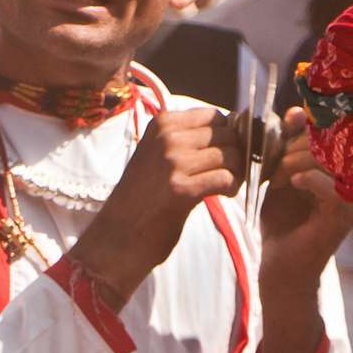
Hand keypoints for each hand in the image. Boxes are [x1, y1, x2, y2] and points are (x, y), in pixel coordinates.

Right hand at [67, 108, 242, 298]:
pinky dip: (232, 188)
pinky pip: (226, 178)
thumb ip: (187, 140)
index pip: (215, 116)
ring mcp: (173, 162)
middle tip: (231, 173)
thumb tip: (233, 128)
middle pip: (227, 134)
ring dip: (237, 173)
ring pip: (230, 155)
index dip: (229, 135)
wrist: (116, 236)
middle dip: (237, 154)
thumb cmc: (142, 198)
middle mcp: (166, 137)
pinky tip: (223, 195)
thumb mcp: (158, 155)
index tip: (227, 154)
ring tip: (226, 186)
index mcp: (161, 124)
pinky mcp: (182, 190)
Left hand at [255, 108, 345, 352]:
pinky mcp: (344, 218)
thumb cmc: (283, 222)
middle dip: (296, 144)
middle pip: (332, 140)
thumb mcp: (280, 176)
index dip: (307, 126)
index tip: (282, 132)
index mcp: (341, 168)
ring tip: (277, 177)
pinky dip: (311, 179)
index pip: (334, 129)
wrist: (281, 268)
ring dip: (298, 161)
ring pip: (332, 160)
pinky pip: (335, 188)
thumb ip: (288, 145)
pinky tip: (294, 183)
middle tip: (274, 161)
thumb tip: (296, 111)